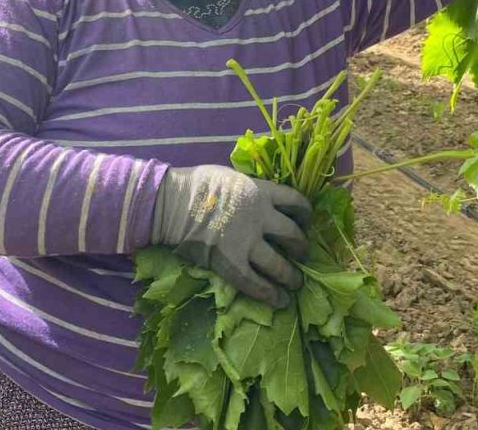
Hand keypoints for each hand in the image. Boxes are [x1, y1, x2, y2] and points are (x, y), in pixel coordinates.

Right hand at [151, 165, 311, 307]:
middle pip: (293, 235)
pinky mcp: (231, 263)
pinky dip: (271, 294)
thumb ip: (250, 189)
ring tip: (296, 283)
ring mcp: (247, 242)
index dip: (305, 214)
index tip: (306, 221)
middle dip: (302, 248)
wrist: (171, 203)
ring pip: (280, 265)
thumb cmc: (196, 184)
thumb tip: (259, 197)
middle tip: (302, 255)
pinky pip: (256, 283)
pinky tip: (280, 301)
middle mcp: (260, 217)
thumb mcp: (232, 177)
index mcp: (261, 191)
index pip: (295, 201)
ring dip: (291, 276)